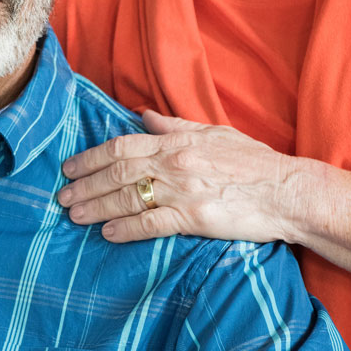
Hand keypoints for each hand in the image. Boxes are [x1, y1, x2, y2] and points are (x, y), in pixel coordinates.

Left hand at [58, 110, 297, 244]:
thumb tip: (143, 116)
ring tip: (73, 215)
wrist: (289, 191)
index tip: (69, 167)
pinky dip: (126, 229)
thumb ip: (175, 125)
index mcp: (177, 142)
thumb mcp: (214, 133)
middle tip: (60, 195)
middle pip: (118, 171)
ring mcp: (184, 190)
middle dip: (85, 183)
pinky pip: (152, 223)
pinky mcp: (196, 218)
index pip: (123, 145)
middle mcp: (175, 163)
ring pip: (128, 197)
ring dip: (96, 206)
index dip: (91, 156)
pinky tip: (108, 234)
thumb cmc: (255, 163)